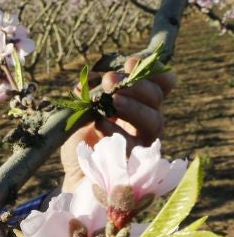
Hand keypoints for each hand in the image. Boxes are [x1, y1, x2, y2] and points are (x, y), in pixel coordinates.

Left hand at [60, 58, 176, 193]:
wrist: (76, 174)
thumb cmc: (82, 140)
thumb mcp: (80, 112)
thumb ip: (87, 95)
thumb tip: (85, 81)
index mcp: (138, 103)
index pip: (159, 83)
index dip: (151, 70)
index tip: (132, 62)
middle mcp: (146, 120)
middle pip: (156, 98)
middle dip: (136, 84)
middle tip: (112, 80)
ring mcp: (144, 141)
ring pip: (154, 120)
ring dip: (134, 106)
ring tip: (113, 100)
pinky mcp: (136, 162)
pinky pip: (135, 144)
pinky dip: (118, 131)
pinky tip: (101, 124)